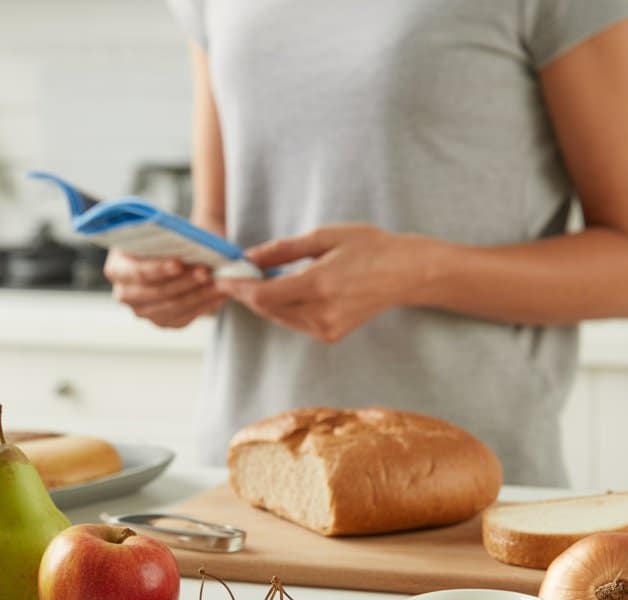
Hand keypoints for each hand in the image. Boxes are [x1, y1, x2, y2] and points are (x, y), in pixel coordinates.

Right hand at [104, 250, 226, 328]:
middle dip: (184, 282)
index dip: (158, 269)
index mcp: (117, 268)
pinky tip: (219, 294)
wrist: (174, 253)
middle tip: (206, 272)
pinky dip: (203, 305)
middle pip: (157, 292)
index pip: (137, 272)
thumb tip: (188, 245)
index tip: (178, 263)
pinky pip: (184, 318)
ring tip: (218, 282)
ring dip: (199, 294)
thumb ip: (167, 239)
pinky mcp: (162, 321)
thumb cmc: (165, 240)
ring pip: (173, 307)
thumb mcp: (161, 234)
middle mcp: (125, 294)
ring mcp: (142, 311)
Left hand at [216, 225, 433, 342]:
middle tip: (234, 274)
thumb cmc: (370, 247)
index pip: (263, 295)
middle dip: (247, 293)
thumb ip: (283, 249)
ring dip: (264, 300)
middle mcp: (322, 313)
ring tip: (256, 278)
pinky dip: (283, 307)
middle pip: (266, 309)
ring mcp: (327, 328)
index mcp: (319, 285)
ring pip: (278, 317)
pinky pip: (294, 322)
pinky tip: (285, 289)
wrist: (406, 273)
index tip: (221, 277)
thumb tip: (249, 257)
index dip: (237, 288)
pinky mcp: (330, 335)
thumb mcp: (325, 236)